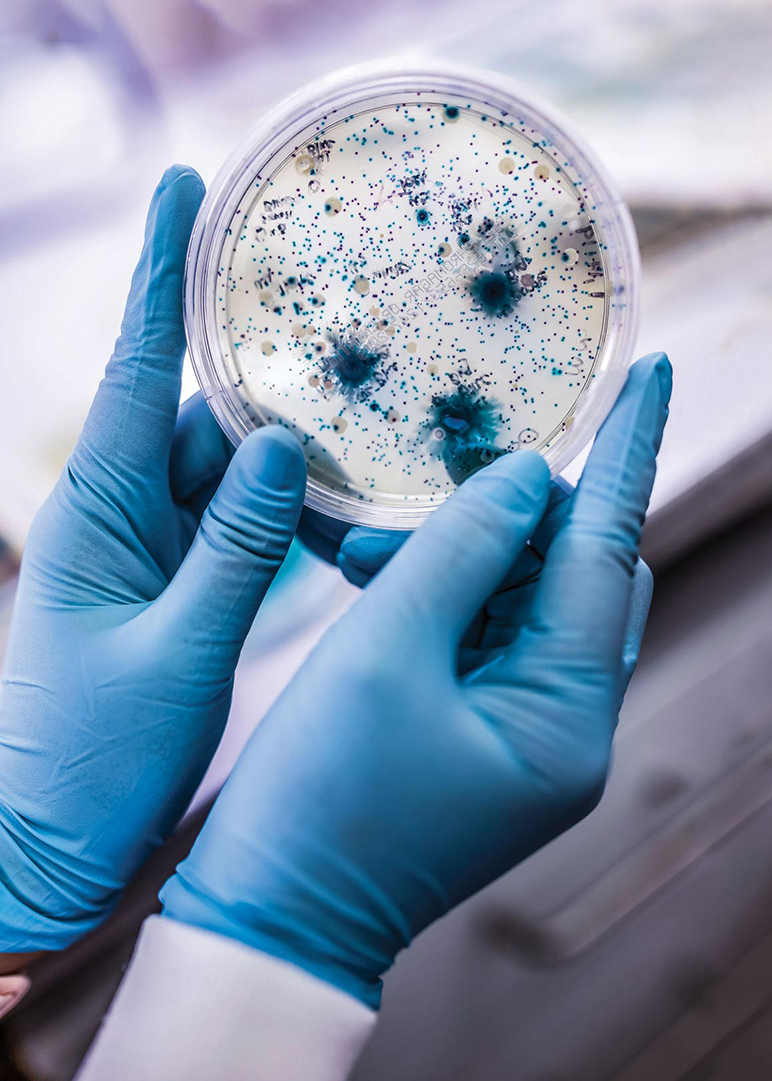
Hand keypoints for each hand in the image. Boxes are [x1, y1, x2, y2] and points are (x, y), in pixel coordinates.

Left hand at [0, 167, 306, 952]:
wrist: (54, 845)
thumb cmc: (96, 760)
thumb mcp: (178, 652)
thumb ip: (239, 547)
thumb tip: (283, 438)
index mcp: (97, 514)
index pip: (137, 370)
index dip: (163, 275)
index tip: (185, 185)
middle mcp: (122, 516)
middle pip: (195, 409)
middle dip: (252, 354)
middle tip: (326, 297)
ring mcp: (152, 550)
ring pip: (227, 467)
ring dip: (282, 435)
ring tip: (357, 391)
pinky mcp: (179, 585)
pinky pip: (238, 522)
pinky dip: (283, 504)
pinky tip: (336, 486)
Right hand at [161, 352, 671, 1007]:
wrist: (274, 916)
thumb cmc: (320, 795)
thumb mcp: (383, 651)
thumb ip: (459, 550)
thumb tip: (527, 476)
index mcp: (565, 718)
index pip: (609, 554)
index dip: (629, 453)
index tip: (651, 372)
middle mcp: (570, 729)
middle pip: (579, 576)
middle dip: (510, 519)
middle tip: (422, 504)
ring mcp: (533, 738)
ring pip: (531, 603)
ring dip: (463, 561)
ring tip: (368, 561)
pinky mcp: (492, 738)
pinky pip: (494, 639)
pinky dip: (448, 600)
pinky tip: (380, 589)